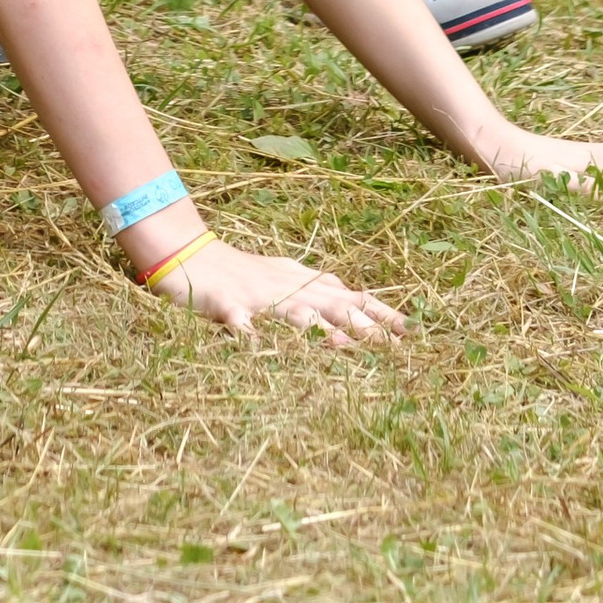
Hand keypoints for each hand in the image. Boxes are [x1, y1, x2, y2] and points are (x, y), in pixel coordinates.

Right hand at [164, 240, 403, 344]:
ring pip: (292, 312)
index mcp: (306, 284)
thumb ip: (323, 293)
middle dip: (362, 325)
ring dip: (315, 328)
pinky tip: (252, 345)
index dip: (380, 313)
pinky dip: (247, 333)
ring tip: (339, 343)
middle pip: (332, 306)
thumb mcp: (289, 279)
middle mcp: (290, 288)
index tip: (409, 331)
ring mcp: (260, 297)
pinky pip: (240, 322)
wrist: (193, 257)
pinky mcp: (228, 305)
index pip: (351, 297)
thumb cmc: (246, 273)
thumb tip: (362, 309)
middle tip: (391, 345)